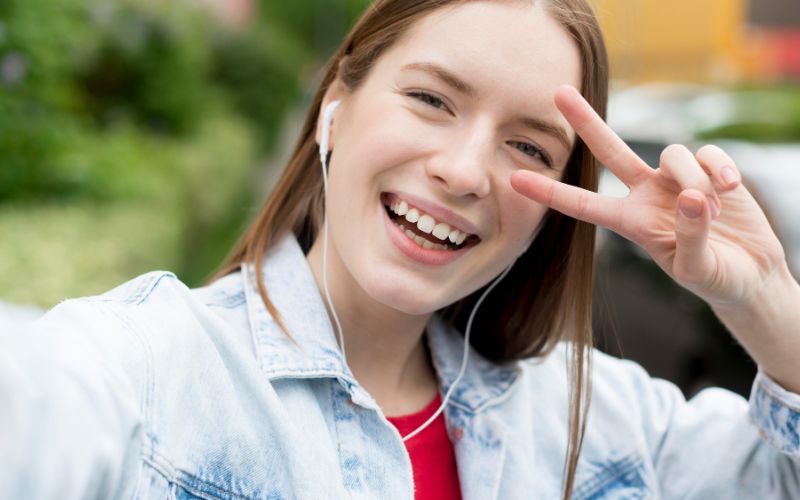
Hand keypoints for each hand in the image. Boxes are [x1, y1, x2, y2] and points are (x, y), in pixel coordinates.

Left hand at [511, 85, 786, 308]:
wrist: (752, 273)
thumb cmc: (716, 277)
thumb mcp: (697, 269)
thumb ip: (690, 237)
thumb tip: (692, 196)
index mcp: (631, 222)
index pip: (583, 205)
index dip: (550, 192)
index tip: (515, 179)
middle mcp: (647, 194)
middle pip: (610, 151)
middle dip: (586, 121)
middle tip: (559, 92)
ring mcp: (676, 178)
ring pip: (672, 154)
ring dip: (695, 180)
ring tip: (714, 212)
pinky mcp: (709, 167)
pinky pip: (707, 152)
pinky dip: (720, 168)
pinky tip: (730, 190)